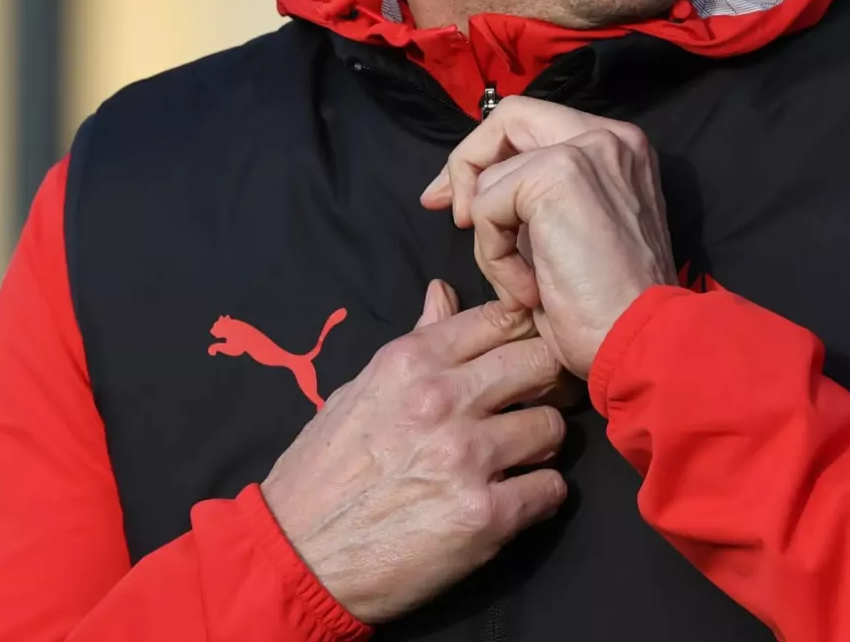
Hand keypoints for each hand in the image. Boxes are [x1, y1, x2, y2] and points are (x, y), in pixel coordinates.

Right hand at [260, 281, 567, 623]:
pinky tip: (518, 500)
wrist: (297, 558)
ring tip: (519, 459)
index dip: (526, 332)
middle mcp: (442, 401)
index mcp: (411, 362)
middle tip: (538, 403)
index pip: (502, 317)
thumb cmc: (323, 472)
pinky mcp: (484, 516)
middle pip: (541, 363)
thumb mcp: (359, 391)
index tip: (527, 352)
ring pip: (553, 428)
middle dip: (547, 383)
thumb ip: (415, 342)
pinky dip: (541, 495)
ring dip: (542, 445)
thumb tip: (444, 291)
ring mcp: (466, 458)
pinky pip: (551, 489)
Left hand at [420, 97, 675, 376]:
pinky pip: (486, 208)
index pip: (535, 123)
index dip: (489, 154)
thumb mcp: (574, 236)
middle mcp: (609, 137)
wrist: (642, 340)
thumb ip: (537, 201)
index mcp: (620, 149)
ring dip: (492, 242)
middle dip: (466, 165)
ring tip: (527, 286)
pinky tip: (530, 289)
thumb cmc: (610, 308)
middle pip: (508, 118)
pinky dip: (494, 258)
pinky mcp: (557, 175)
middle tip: (451, 215)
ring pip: (490, 178)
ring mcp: (585, 150)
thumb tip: (468, 192)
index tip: (459, 202)